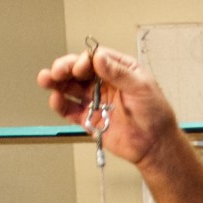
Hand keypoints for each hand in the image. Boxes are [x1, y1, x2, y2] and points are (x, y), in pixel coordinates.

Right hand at [36, 44, 177, 170]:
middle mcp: (104, 83)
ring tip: (46, 80)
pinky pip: (71, 109)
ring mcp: (96, 100)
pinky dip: (61, 105)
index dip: (84, 61)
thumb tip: (99, 57)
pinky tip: (56, 100)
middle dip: (65, 68)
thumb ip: (118, 72)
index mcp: (119, 70)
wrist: (155, 145)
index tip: (80, 67)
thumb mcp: (141, 87)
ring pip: (71, 87)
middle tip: (57, 71)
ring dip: (57, 83)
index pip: (95, 59)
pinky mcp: (89, 118)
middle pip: (78, 71)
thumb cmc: (156, 115)